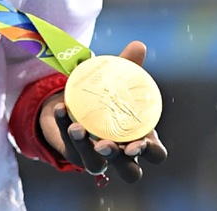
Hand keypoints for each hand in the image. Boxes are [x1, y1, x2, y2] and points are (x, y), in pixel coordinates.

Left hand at [40, 40, 167, 182]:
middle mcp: (121, 153)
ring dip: (87, 149)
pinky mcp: (73, 152)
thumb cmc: (107, 95)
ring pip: (96, 166)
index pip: (155, 154)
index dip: (151, 152)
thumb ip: (128, 65)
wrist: (75, 101)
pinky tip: (60, 109)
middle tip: (108, 144)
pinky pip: (69, 146)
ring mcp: (96, 156)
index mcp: (140, 138)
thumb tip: (139, 45)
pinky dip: (64, 127)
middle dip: (121, 161)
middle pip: (131, 172)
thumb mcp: (118, 80)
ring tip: (78, 128)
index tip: (141, 141)